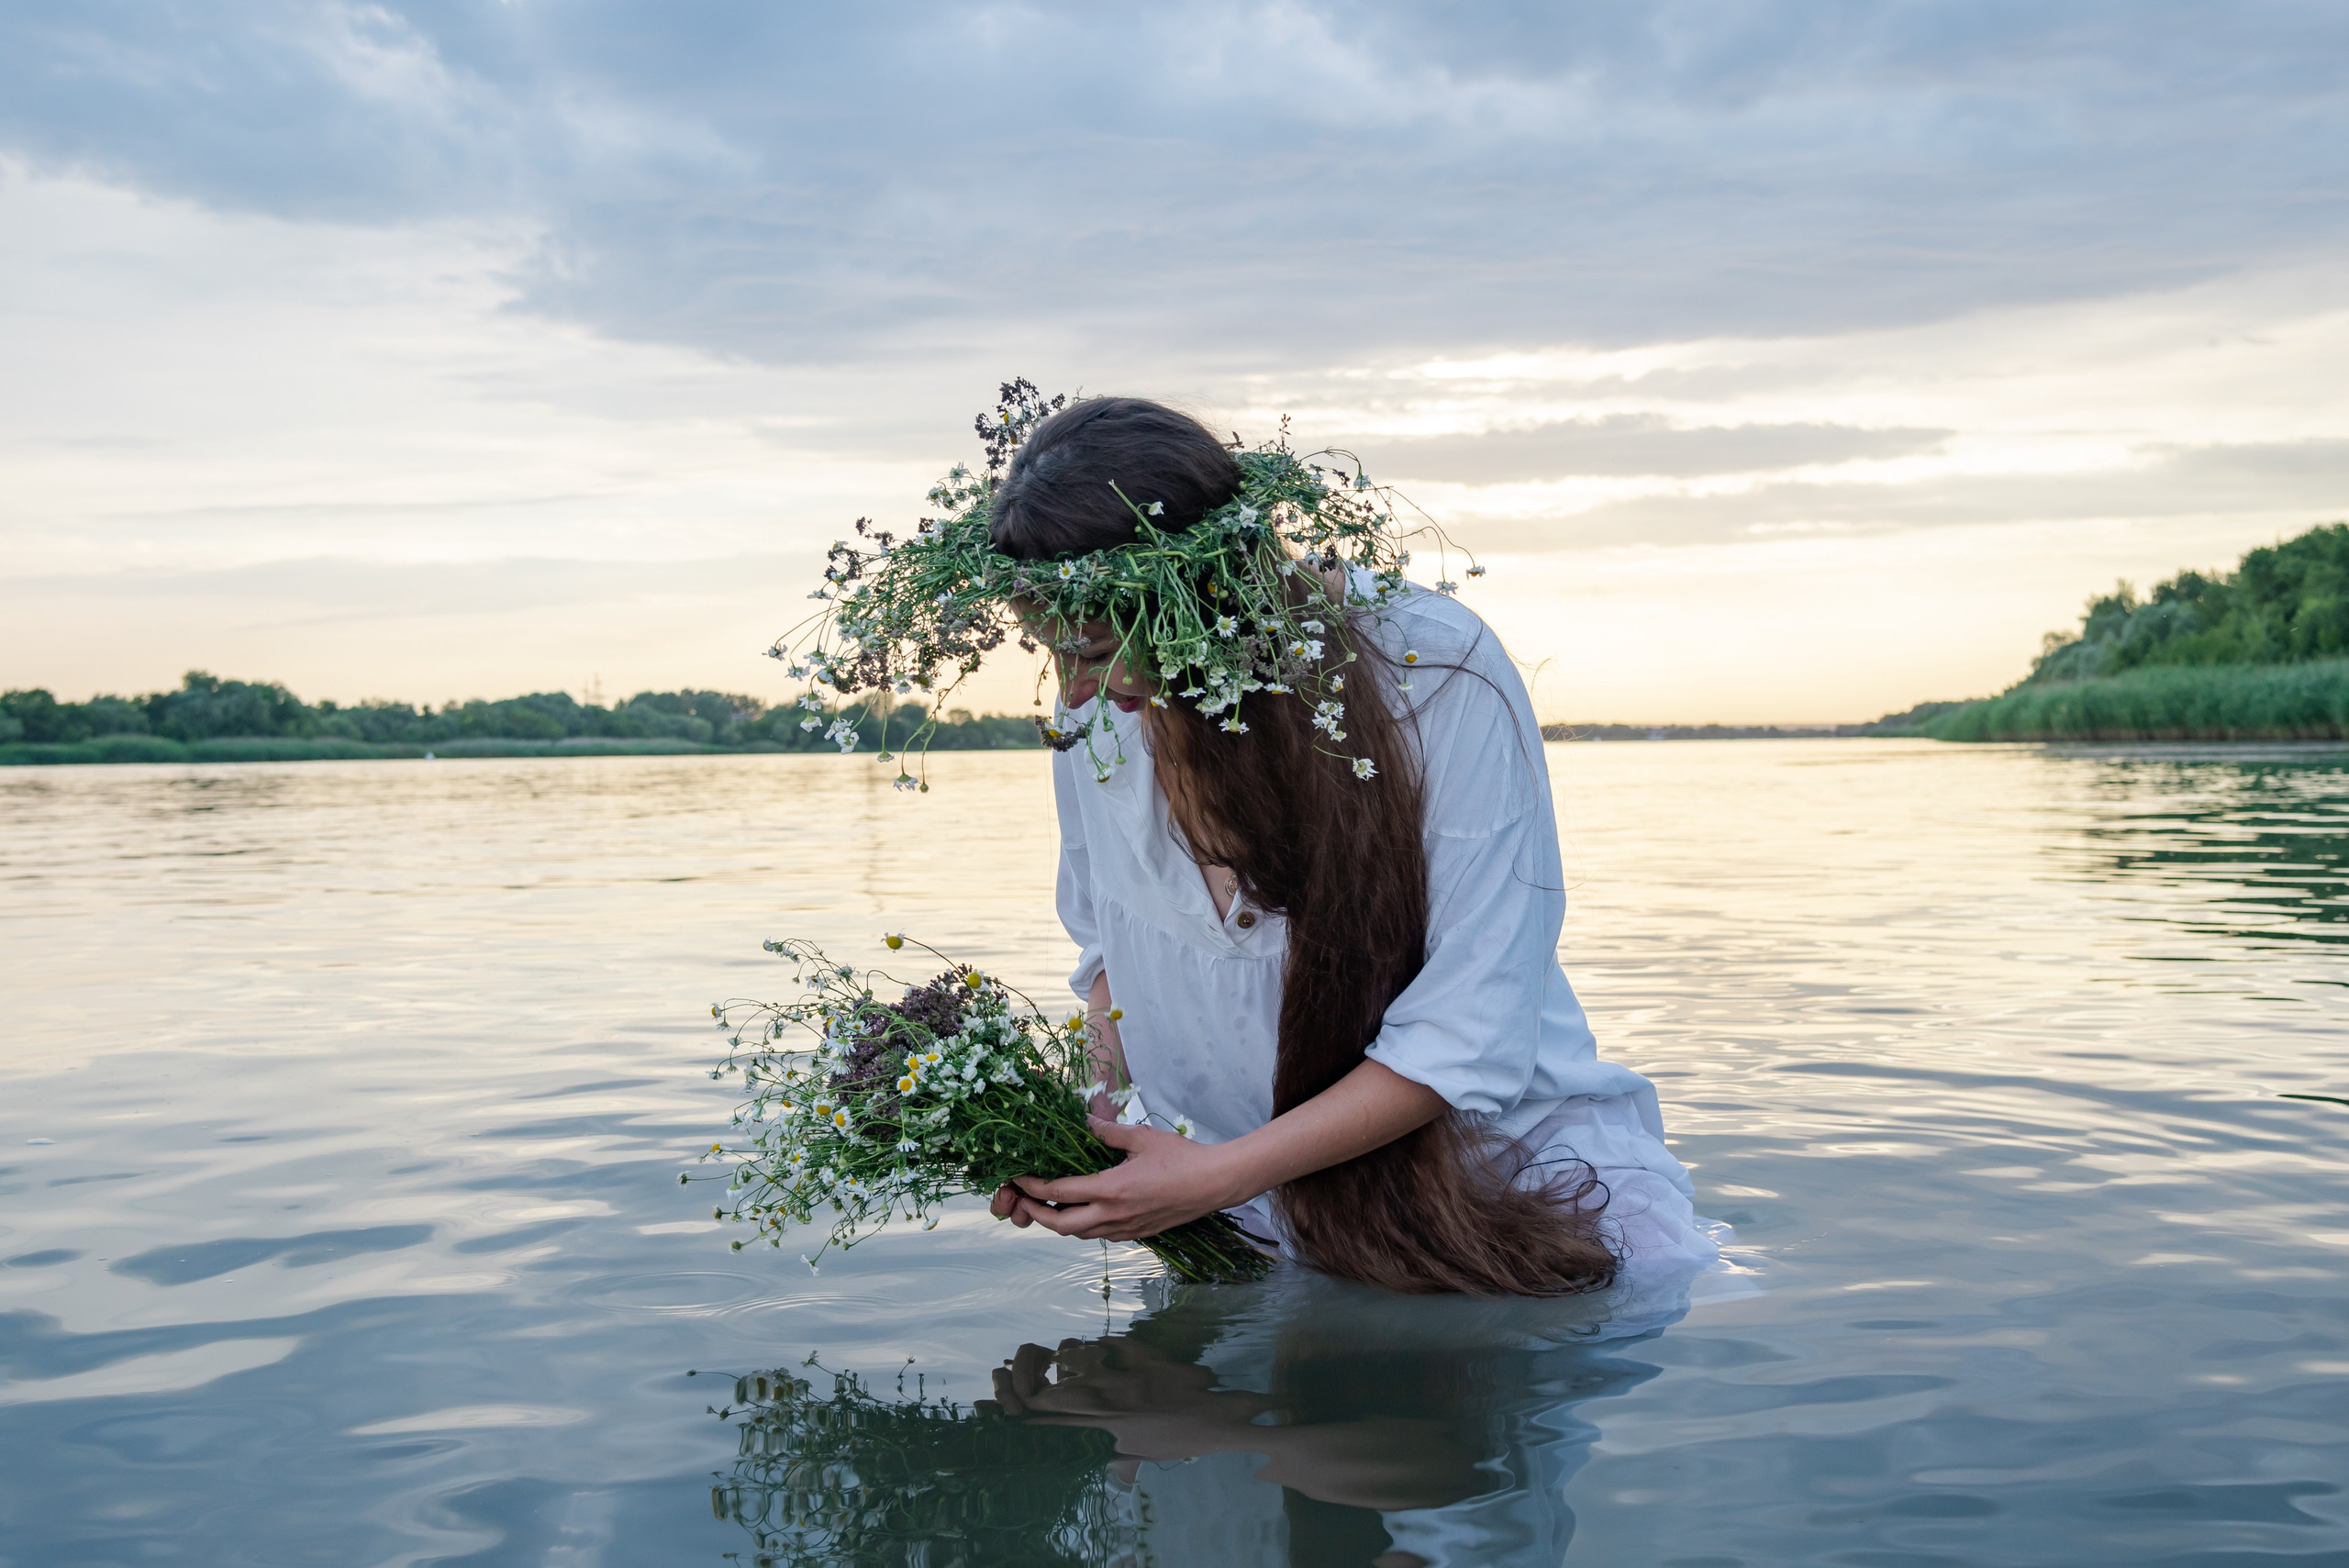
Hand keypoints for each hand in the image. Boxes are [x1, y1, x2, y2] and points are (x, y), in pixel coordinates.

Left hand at [987, 1118, 1249, 1239]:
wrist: (1214, 1184)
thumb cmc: (1181, 1157)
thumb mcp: (1141, 1137)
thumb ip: (1107, 1132)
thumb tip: (1082, 1121)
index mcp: (1111, 1190)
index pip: (1059, 1194)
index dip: (1032, 1188)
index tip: (1018, 1179)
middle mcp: (1114, 1215)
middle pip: (1061, 1227)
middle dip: (1036, 1215)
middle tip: (1023, 1201)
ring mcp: (1126, 1229)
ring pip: (1080, 1235)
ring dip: (1059, 1223)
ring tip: (1048, 1206)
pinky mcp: (1138, 1234)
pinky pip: (1100, 1235)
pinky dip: (1083, 1227)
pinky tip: (1083, 1210)